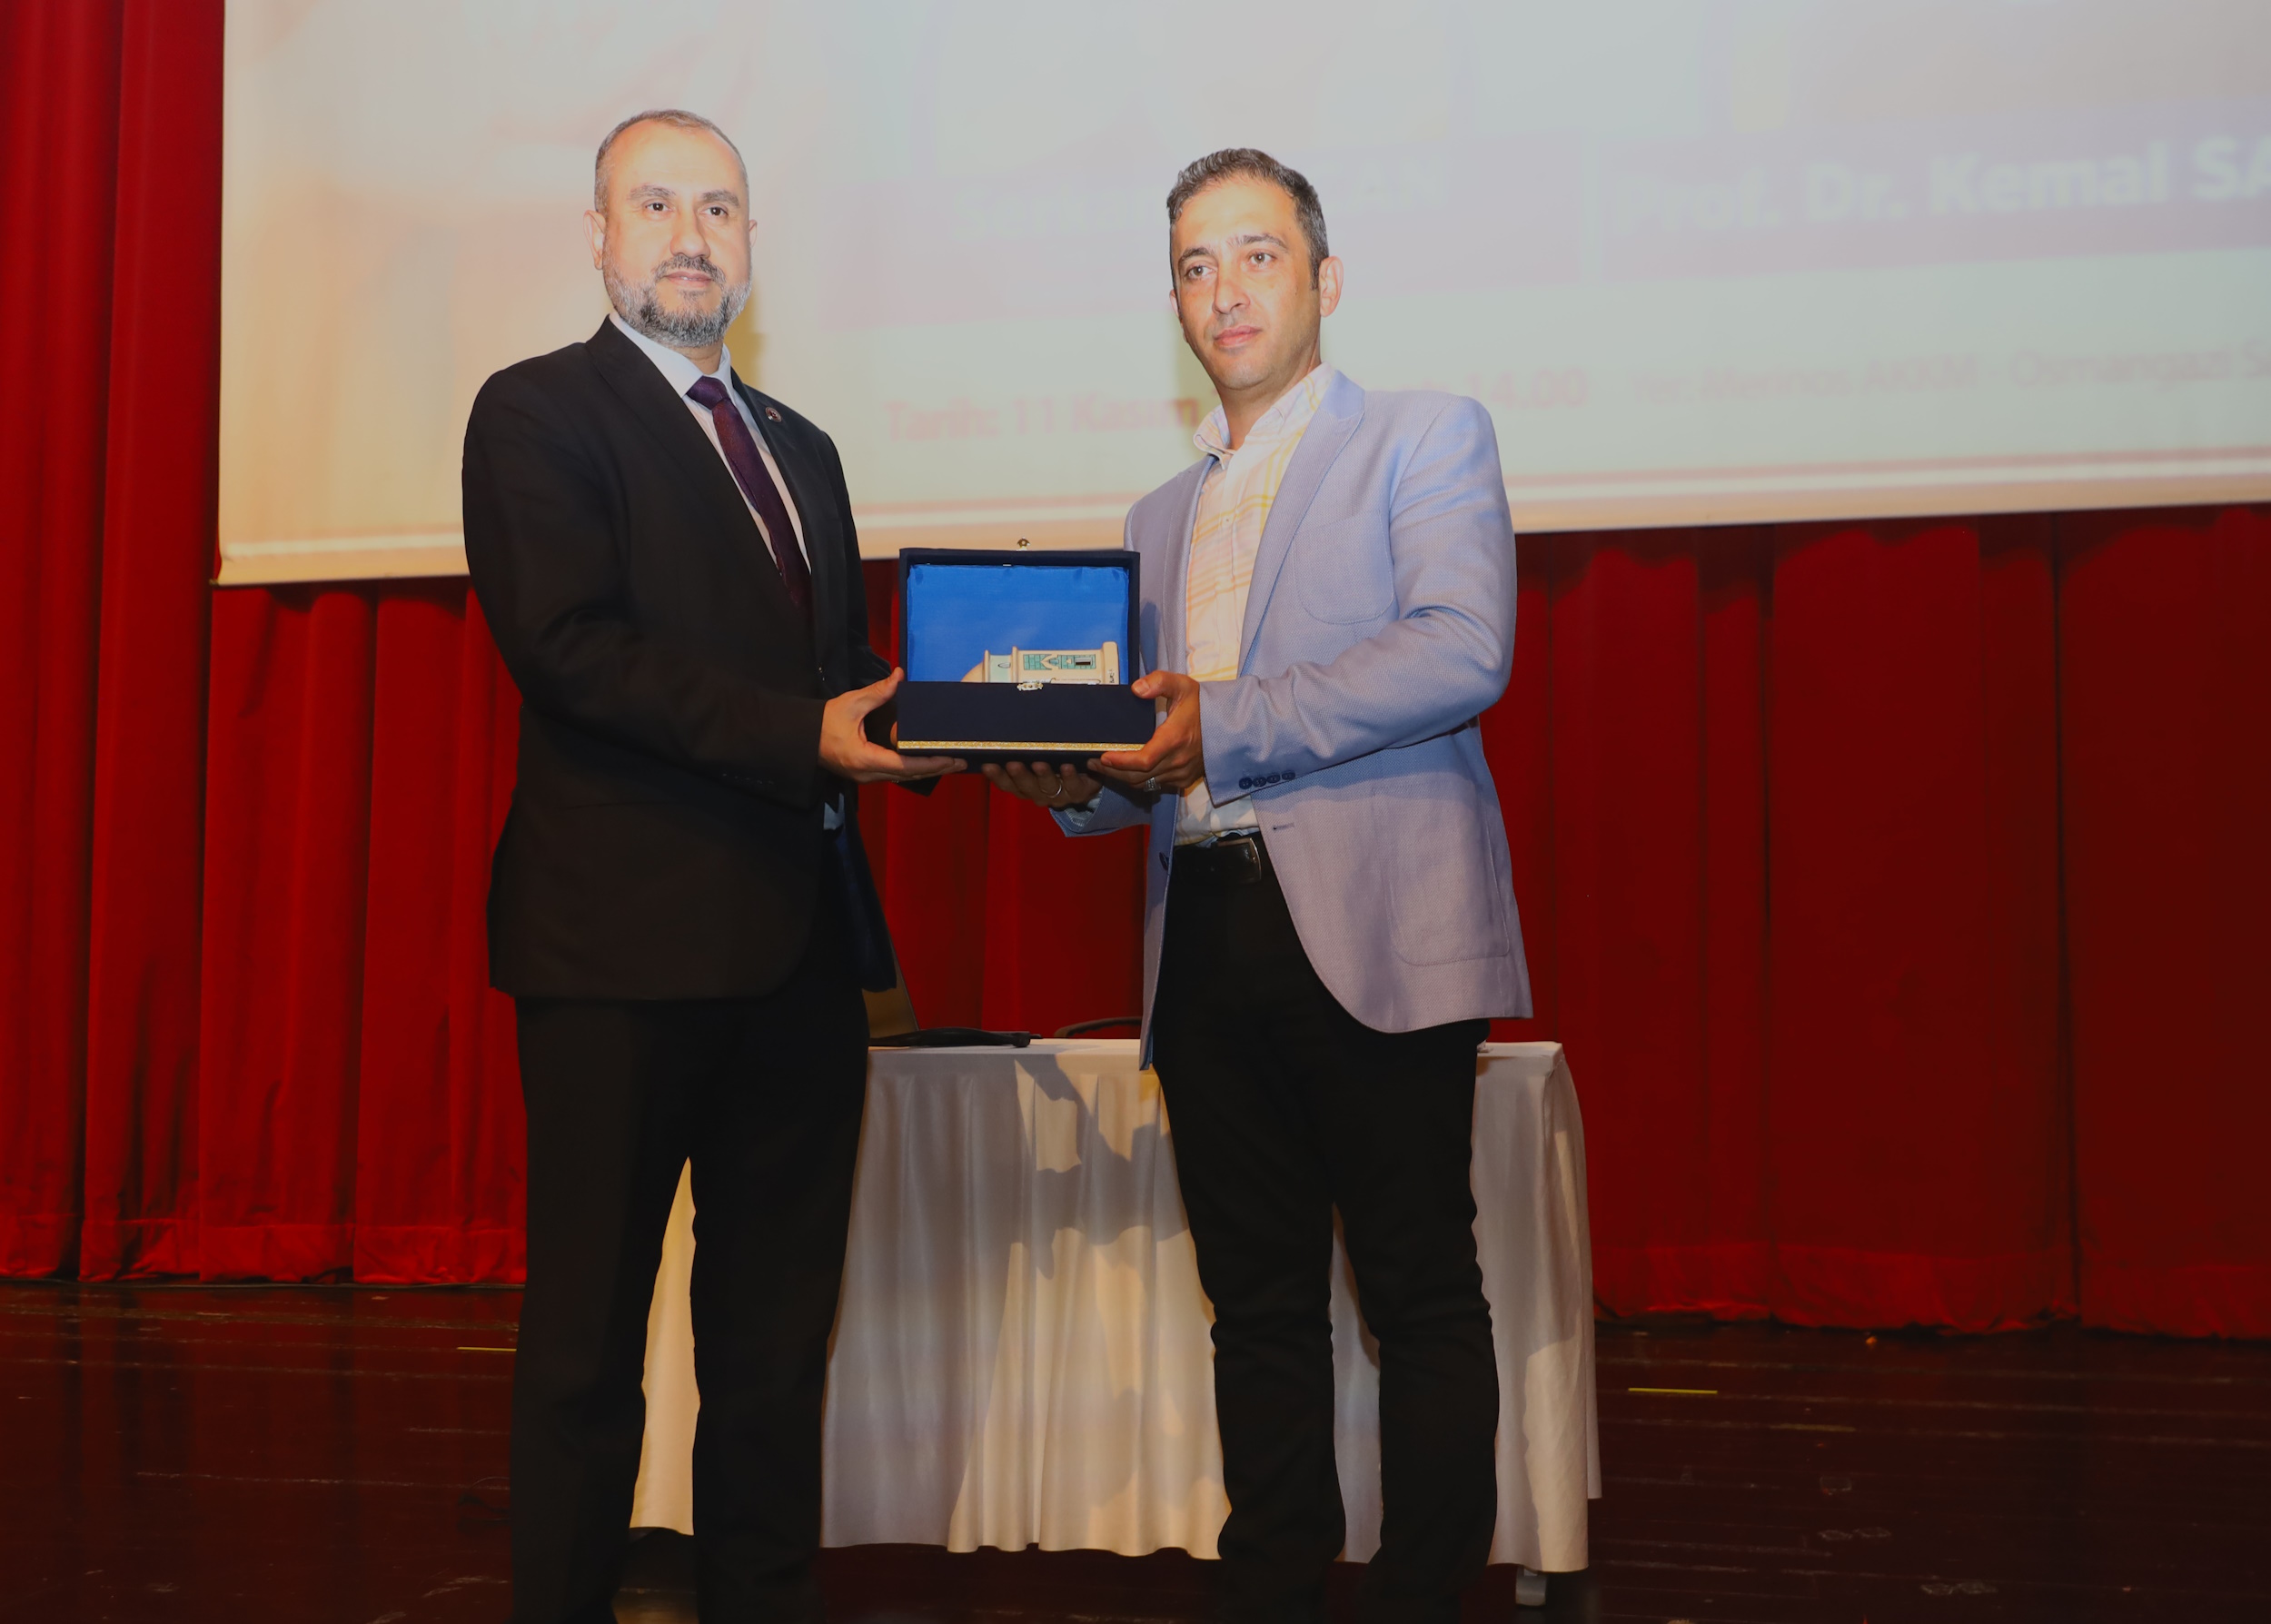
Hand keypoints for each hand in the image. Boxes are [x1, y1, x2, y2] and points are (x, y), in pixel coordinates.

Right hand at [820, 669, 962, 782]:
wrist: (800, 737)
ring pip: (902, 778)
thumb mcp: (851, 704)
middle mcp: (868, 774)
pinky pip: (894, 774)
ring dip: (926, 771)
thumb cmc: (823, 721)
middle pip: (908, 776)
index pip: (905, 766)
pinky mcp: (865, 773)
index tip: (951, 758)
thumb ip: (877, 693)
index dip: (930, 763)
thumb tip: (899, 676)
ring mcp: (866, 777)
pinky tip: (926, 762)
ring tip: (949, 763)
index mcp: (866, 759)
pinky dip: (912, 769)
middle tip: (961, 761)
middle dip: (935, 769)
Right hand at [983, 759, 1104, 809]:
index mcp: (1024, 786)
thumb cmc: (1054, 764)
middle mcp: (1039, 793)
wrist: (1086, 781)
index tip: (987, 764)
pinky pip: (1073, 785)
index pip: (1006, 783)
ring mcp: (1058, 795)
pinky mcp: (1078, 792)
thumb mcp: (1036, 758)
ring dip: (1043, 776)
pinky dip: (1070, 776)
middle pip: (1026, 787)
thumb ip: (1023, 750)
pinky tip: (1067, 766)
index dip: (996, 776)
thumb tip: (1002, 728)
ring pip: (1048, 787)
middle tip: (1012, 763)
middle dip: (1019, 775)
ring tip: (1040, 764)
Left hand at [1092, 670, 1202, 794]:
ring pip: (1145, 784)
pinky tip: (1127, 772)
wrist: (1231, 727)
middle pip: (1137, 777)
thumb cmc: (1204, 706)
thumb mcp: (1183, 686)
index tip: (1102, 756)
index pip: (1142, 761)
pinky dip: (1139, 781)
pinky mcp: (1183, 781)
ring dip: (1123, 779)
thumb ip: (1159, 682)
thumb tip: (1136, 689)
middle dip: (1112, 772)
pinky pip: (1155, 786)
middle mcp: (1177, 762)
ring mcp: (1181, 774)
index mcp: (1174, 739)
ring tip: (1105, 768)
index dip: (1119, 762)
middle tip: (1093, 763)